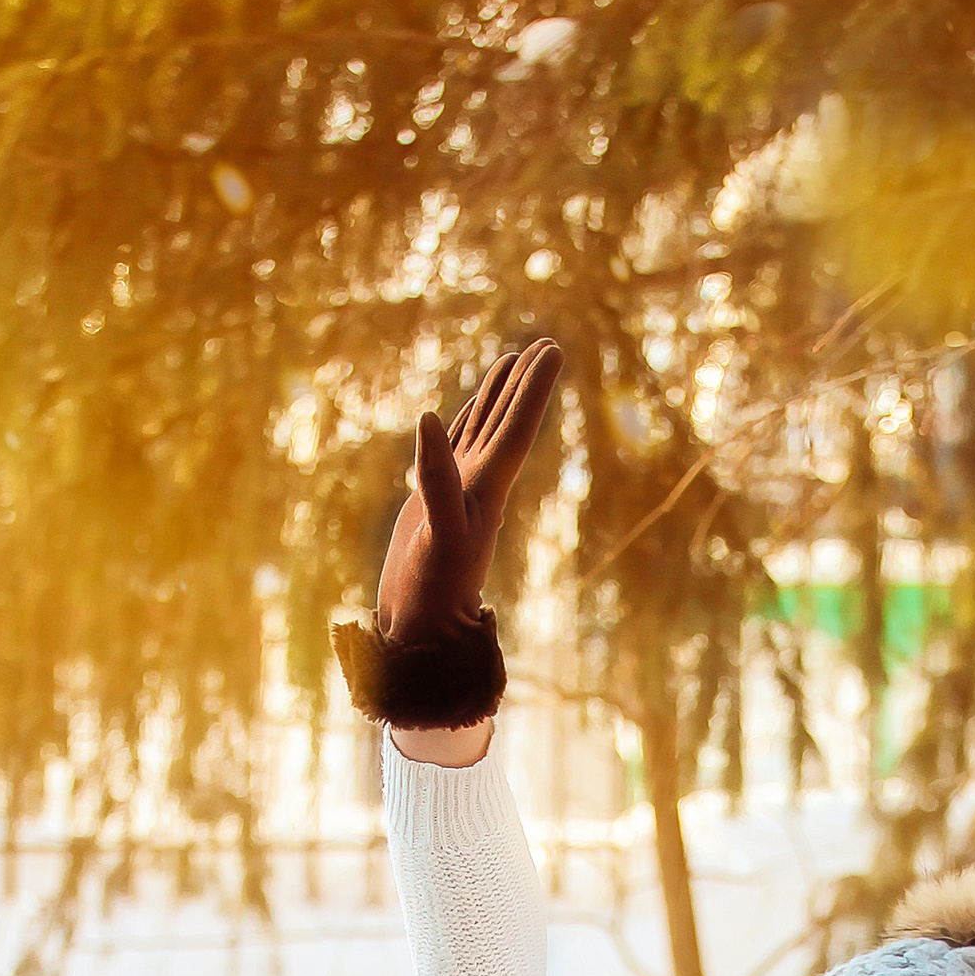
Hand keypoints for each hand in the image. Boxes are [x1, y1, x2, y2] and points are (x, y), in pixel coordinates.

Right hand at [377, 339, 563, 641]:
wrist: (422, 631)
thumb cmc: (434, 591)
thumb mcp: (438, 534)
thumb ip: (436, 479)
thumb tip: (428, 418)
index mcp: (487, 489)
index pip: (516, 429)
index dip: (534, 389)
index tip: (553, 349)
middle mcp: (479, 486)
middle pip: (506, 423)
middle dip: (524, 383)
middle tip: (546, 344)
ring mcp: (458, 492)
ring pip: (482, 431)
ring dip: (498, 397)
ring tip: (511, 360)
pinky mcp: (434, 501)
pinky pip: (453, 450)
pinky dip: (461, 423)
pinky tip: (465, 411)